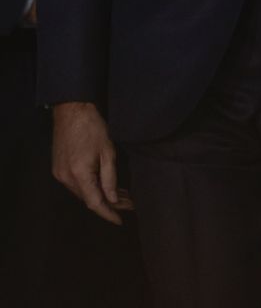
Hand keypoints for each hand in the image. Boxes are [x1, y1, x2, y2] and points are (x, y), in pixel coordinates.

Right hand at [52, 102, 133, 224]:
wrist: (71, 111)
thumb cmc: (93, 128)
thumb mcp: (107, 151)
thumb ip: (110, 177)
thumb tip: (113, 199)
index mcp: (79, 175)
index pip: (95, 203)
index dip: (108, 214)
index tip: (120, 221)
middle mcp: (66, 179)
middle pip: (89, 199)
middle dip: (109, 204)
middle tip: (129, 204)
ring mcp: (60, 175)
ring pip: (83, 193)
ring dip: (100, 196)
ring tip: (121, 196)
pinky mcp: (58, 169)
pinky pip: (76, 185)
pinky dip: (91, 187)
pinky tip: (104, 185)